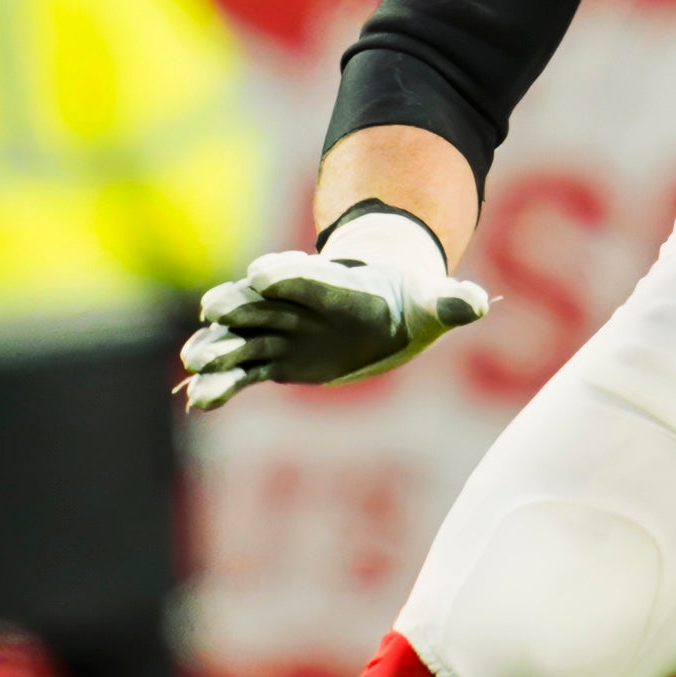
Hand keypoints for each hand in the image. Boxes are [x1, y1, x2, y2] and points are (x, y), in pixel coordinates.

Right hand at [177, 209, 487, 410]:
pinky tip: (198, 403)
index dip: (288, 273)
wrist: (387, 314)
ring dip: (218, 349)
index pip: (308, 276)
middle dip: (237, 306)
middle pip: (260, 302)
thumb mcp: (434, 305)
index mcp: (335, 285)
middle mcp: (298, 303)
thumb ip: (451, 303)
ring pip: (242, 339)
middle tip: (214, 313)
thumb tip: (479, 302)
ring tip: (196, 365)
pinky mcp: (274, 360)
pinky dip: (223, 386)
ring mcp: (281, 332)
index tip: (263, 274)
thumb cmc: (411, 305)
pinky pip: (243, 373)